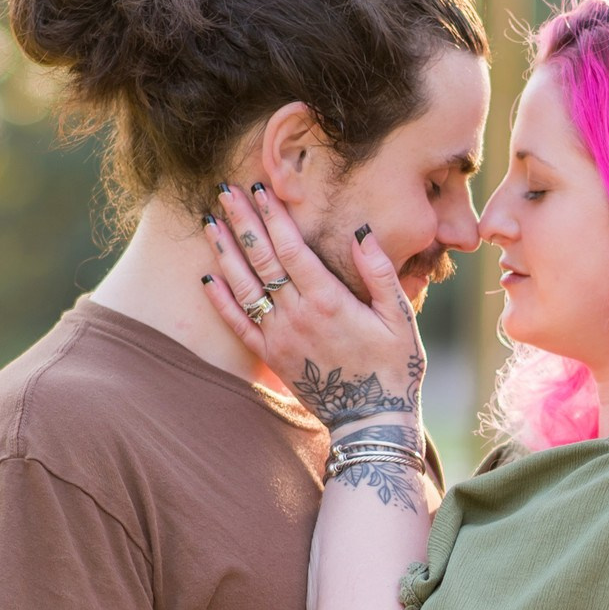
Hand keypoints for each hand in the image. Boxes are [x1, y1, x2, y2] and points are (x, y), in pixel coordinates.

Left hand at [200, 184, 424, 431]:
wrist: (371, 420)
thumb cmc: (394, 367)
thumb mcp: (401, 318)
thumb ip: (380, 275)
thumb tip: (362, 233)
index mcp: (328, 301)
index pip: (291, 248)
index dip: (272, 217)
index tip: (259, 190)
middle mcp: (297, 315)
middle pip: (261, 259)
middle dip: (241, 222)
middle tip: (224, 191)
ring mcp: (280, 337)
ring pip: (243, 287)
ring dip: (224, 252)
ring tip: (209, 223)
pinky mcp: (271, 357)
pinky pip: (238, 325)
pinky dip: (220, 301)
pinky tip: (207, 278)